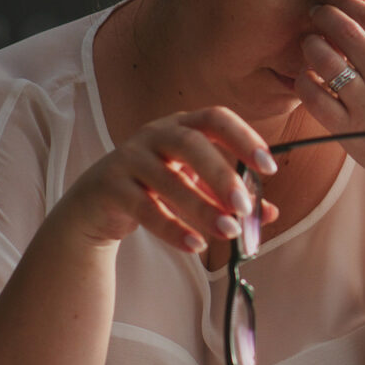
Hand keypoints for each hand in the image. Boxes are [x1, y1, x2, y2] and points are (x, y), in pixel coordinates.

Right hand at [58, 107, 279, 253]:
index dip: (244, 138)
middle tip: (244, 206)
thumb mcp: (193, 187)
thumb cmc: (152, 188)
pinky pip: (145, 208)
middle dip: (221, 175)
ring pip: (168, 179)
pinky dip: (172, 228)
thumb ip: (227, 197)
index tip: (269, 166)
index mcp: (180, 126)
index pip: (215, 118)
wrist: (95, 205)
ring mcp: (129, 158)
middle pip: (190, 144)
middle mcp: (154, 135)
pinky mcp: (111, 187)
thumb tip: (268, 213)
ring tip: (228, 232)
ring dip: (202, 208)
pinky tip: (195, 246)